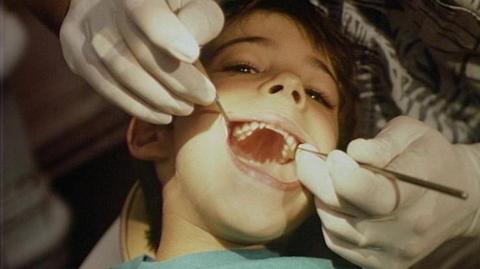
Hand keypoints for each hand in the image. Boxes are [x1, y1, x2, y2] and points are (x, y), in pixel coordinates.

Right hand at [60, 0, 223, 123]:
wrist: (122, 7)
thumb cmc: (172, 9)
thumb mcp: (194, 5)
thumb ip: (199, 21)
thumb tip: (188, 55)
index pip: (145, 11)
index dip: (166, 34)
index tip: (192, 55)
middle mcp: (103, 4)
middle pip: (138, 49)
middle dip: (176, 80)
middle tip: (203, 97)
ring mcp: (84, 28)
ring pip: (120, 71)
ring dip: (158, 98)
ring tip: (185, 108)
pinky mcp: (76, 52)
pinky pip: (105, 86)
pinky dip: (136, 106)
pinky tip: (161, 115)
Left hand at [296, 116, 479, 268]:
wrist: (459, 199)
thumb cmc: (429, 157)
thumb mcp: (411, 134)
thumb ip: (381, 143)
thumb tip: (351, 152)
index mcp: (417, 192)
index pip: (371, 193)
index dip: (342, 174)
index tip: (333, 155)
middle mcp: (406, 229)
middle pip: (342, 211)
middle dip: (316, 179)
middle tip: (311, 158)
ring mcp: (393, 250)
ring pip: (333, 228)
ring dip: (322, 200)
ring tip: (330, 180)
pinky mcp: (382, 263)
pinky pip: (337, 243)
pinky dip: (330, 221)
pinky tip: (340, 203)